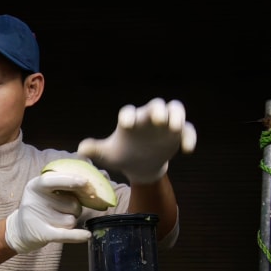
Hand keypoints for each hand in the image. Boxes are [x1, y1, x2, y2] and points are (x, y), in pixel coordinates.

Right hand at [4, 172, 92, 253]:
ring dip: (71, 220)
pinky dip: (77, 235)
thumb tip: (88, 185)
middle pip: (71, 203)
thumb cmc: (39, 206)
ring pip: (71, 219)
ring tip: (58, 219)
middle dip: (76, 207)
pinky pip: (65, 234)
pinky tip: (86, 235)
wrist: (20, 229)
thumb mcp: (43, 190)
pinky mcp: (43, 234)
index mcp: (35, 186)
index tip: (85, 182)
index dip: (70, 180)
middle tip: (64, 208)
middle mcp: (35, 201)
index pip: (52, 180)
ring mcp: (38, 218)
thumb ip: (62, 184)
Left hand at [77, 98, 196, 183]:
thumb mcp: (109, 155)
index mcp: (131, 120)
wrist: (141, 165)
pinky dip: (189, 137)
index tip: (125, 125)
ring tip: (175, 128)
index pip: (129, 112)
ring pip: (176, 108)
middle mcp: (149, 117)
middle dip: (158, 110)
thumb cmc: (123, 155)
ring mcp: (166, 123)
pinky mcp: (179, 133)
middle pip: (156, 105)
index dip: (128, 116)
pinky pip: (188, 130)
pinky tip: (187, 150)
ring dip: (177, 116)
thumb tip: (81, 149)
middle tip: (159, 120)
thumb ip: (97, 150)